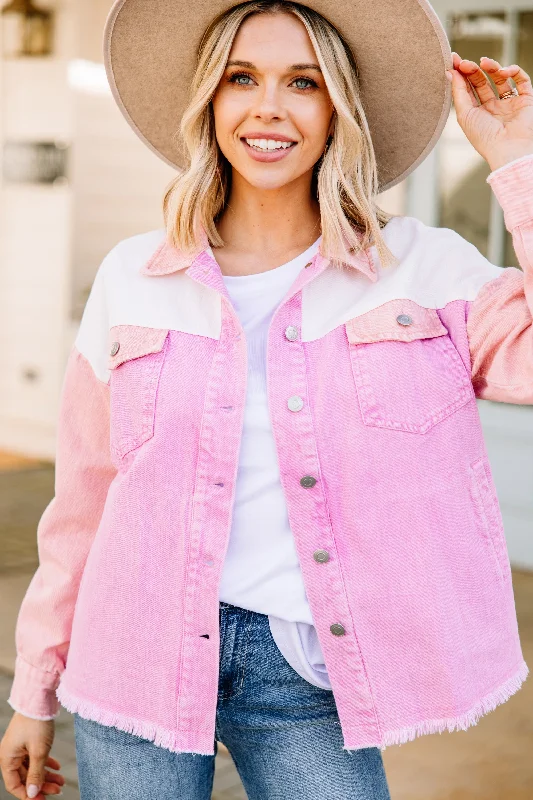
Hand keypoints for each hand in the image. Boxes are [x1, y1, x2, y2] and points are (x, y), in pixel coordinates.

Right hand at [0, 714, 64, 798]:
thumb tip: (33, 793)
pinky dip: (46, 762)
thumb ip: (36, 773)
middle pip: (25, 776)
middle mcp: (11, 753)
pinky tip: (57, 767)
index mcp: (7, 758)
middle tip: (58, 791)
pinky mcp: (28, 739)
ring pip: (32, 767)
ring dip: (46, 774)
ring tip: (62, 781)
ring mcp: (20, 746)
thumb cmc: (37, 723)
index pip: (14, 785)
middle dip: (41, 784)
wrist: (40, 697)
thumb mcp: (39, 751)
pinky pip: (35, 756)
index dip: (28, 795)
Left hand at [447, 53, 532, 170]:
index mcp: (477, 114)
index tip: (454, 61)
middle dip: (473, 70)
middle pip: (482, 82)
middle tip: (465, 62)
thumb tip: (450, 72)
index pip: (468, 90)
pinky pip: (521, 80)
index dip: (461, 75)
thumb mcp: (464, 115)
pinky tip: (504, 71)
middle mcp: (493, 108)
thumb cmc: (484, 137)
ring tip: (484, 62)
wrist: (509, 149)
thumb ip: (458, 93)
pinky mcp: (525, 100)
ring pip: (500, 78)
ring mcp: (509, 104)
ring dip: (492, 67)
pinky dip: (514, 71)